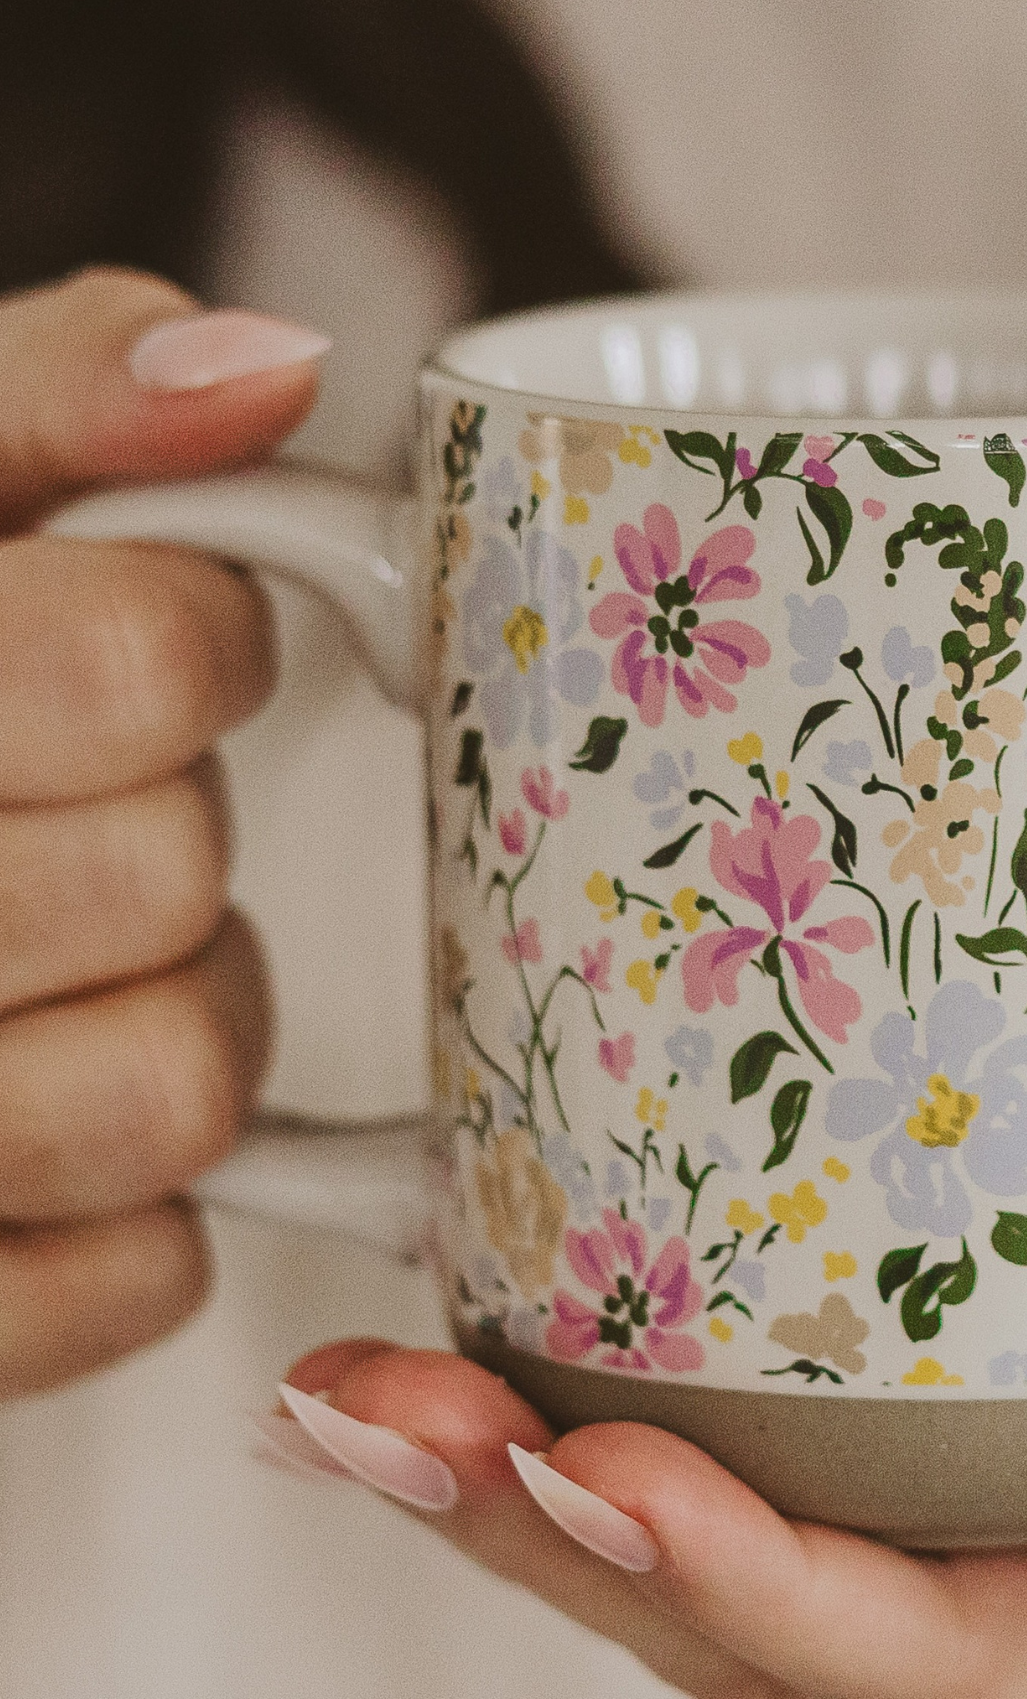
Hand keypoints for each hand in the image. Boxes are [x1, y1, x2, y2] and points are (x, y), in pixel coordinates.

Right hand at [0, 268, 325, 1400]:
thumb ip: (51, 399)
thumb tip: (258, 366)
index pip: (137, 660)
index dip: (195, 646)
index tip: (158, 643)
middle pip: (162, 876)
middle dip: (169, 831)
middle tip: (88, 812)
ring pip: (176, 1091)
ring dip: (181, 1020)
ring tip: (78, 970)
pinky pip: (138, 1278)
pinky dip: (134, 1210)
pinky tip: (41, 1137)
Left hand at [274, 1056, 1026, 1698]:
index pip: (936, 1655)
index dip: (750, 1589)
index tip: (585, 1470)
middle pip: (770, 1620)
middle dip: (548, 1533)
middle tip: (358, 1414)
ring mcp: (993, 1510)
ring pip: (725, 1548)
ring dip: (521, 1477)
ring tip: (348, 1388)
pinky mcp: (960, 1407)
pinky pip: (762, 1438)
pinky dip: (604, 1397)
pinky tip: (485, 1321)